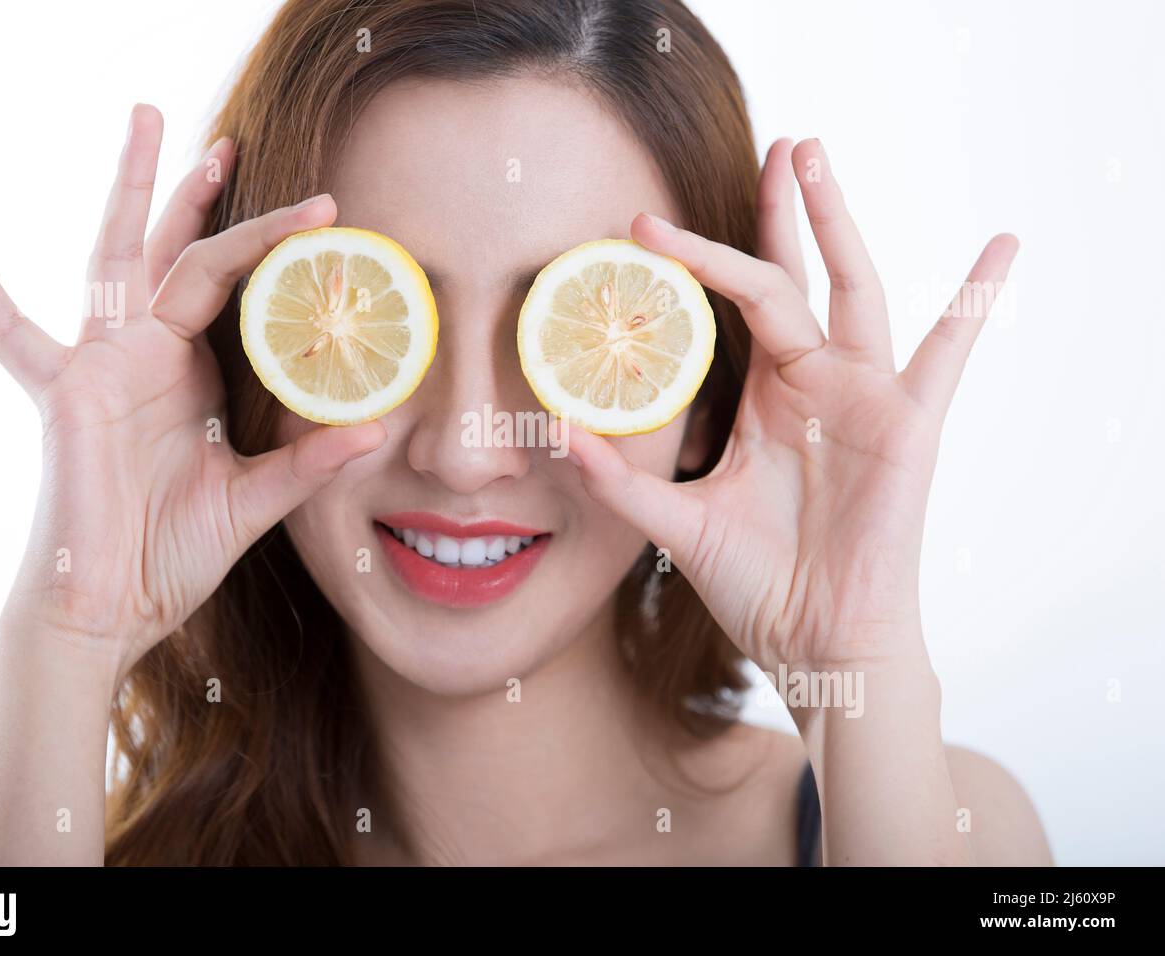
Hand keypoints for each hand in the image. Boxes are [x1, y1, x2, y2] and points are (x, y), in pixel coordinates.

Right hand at [0, 104, 383, 682]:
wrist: (115, 604)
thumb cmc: (173, 553)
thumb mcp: (254, 500)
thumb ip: (308, 463)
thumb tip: (377, 431)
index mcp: (193, 372)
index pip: (232, 289)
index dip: (269, 248)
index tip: (324, 212)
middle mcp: (149, 355)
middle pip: (175, 250)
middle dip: (196, 192)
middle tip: (227, 139)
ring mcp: (104, 364)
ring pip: (116, 256)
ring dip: (130, 188)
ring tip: (144, 118)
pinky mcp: (67, 389)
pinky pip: (11, 331)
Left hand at [563, 138, 1016, 678]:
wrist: (814, 640)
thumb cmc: (758, 582)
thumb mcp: (675, 521)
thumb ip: (619, 477)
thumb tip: (557, 430)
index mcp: (769, 397)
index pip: (739, 306)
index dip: (697, 261)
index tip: (647, 223)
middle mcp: (816, 384)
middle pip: (797, 276)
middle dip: (784, 212)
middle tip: (777, 144)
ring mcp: (862, 398)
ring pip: (853, 289)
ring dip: (836, 222)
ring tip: (812, 155)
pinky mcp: (906, 425)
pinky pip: (949, 354)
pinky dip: (978, 300)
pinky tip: (1003, 244)